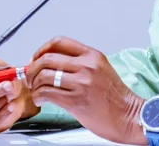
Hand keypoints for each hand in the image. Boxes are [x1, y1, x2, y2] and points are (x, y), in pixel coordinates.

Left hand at [26, 37, 146, 145]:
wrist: (127, 115)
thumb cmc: (115, 97)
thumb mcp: (101, 70)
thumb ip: (80, 64)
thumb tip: (52, 64)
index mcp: (93, 56)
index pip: (60, 42)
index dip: (42, 49)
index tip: (36, 58)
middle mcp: (87, 66)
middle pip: (47, 58)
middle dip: (32, 69)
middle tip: (31, 77)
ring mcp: (81, 83)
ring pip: (44, 76)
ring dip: (34, 84)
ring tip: (36, 90)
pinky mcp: (75, 100)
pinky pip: (46, 93)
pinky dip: (38, 96)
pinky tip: (41, 99)